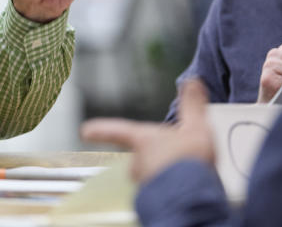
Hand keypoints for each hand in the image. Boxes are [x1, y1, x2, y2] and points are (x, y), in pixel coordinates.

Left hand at [80, 79, 214, 183]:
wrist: (192, 196)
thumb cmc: (188, 161)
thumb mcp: (196, 127)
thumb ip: (193, 105)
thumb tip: (192, 81)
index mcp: (142, 140)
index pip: (117, 131)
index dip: (100, 130)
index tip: (84, 131)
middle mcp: (138, 162)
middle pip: (139, 157)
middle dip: (153, 157)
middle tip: (174, 158)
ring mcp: (145, 183)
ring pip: (150, 176)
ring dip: (164, 175)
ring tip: (185, 175)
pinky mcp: (156, 200)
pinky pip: (161, 192)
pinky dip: (170, 190)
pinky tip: (186, 190)